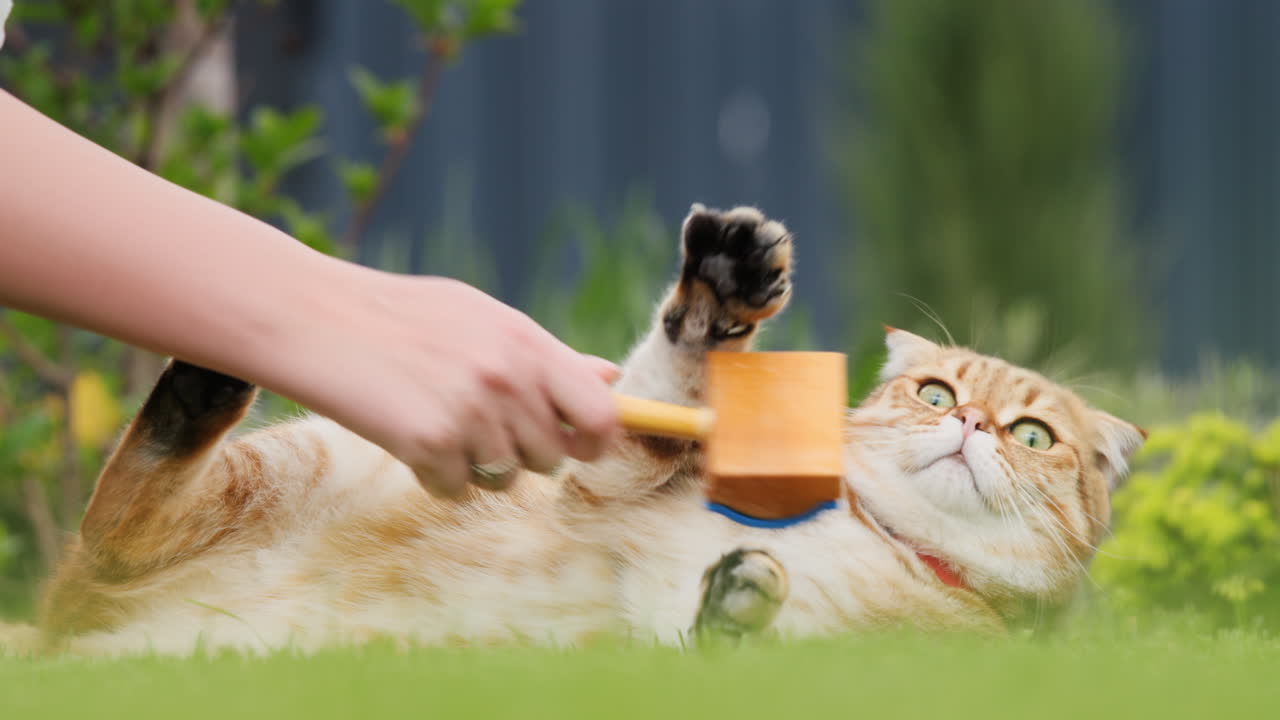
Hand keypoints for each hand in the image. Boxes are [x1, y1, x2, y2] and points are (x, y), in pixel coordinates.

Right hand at [259, 268, 620, 497]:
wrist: (316, 318)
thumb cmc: (404, 317)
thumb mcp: (482, 318)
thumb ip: (546, 355)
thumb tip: (612, 377)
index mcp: (527, 343)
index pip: (601, 413)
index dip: (598, 440)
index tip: (582, 447)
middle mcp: (508, 379)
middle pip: (552, 457)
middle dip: (524, 453)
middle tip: (482, 426)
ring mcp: (470, 414)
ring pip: (506, 479)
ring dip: (477, 465)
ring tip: (440, 423)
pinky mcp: (429, 444)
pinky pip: (457, 491)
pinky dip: (436, 477)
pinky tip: (409, 437)